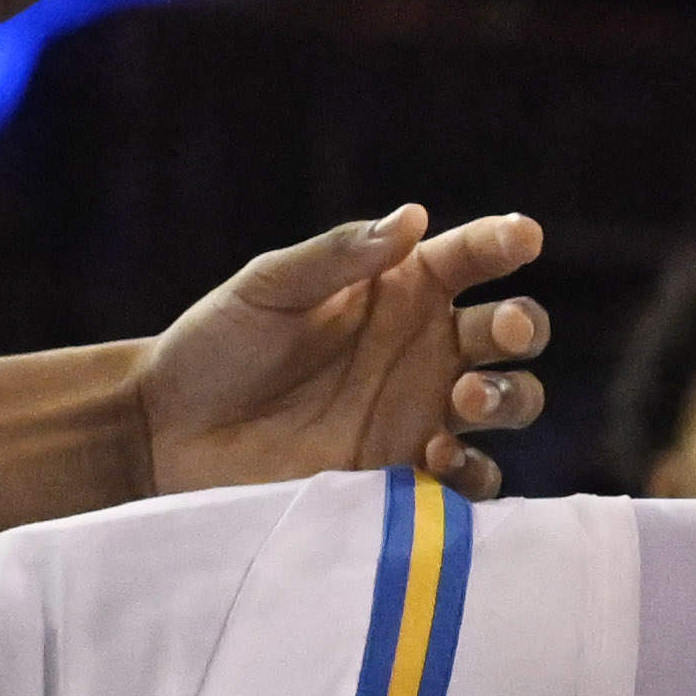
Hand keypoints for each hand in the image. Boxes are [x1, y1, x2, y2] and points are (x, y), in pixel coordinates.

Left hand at [141, 207, 548, 501]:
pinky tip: (435, 455)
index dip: (502, 243)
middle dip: (523, 327)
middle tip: (502, 329)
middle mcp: (426, 348)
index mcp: (400, 291)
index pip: (470, 257)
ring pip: (511, 401)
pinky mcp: (407, 474)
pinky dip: (474, 469)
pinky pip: (472, 478)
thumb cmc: (218, 344)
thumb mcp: (270, 286)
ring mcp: (422, 412)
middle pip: (511, 333)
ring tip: (466, 398)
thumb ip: (340, 256)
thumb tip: (414, 217)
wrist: (172, 432)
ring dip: (509, 396)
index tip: (519, 238)